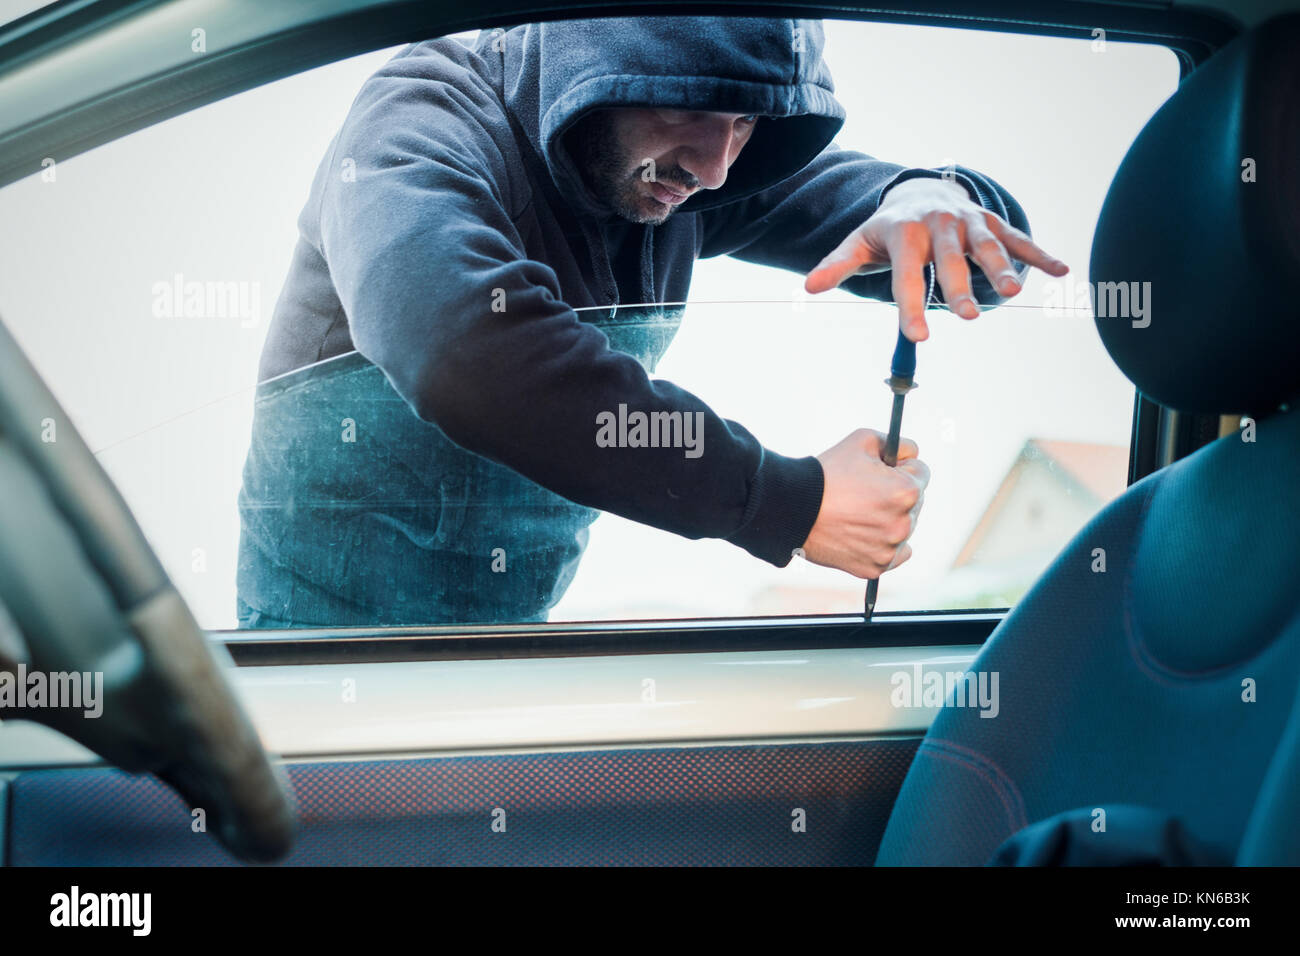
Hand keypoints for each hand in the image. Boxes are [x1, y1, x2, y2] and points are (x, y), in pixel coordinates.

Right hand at [800, 428, 929, 579]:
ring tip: (856, 513)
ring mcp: (890, 548)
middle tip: (863, 492)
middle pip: (914, 502)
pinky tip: (862, 533)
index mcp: (907, 491)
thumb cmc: (826, 472)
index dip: (899, 466)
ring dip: (888, 519)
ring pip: (902, 528)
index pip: (921, 472)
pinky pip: (893, 554)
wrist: (792, 507)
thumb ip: (898, 444)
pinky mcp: (875, 566)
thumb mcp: (863, 439)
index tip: (880, 471)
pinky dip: (882, 545)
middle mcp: (904, 523)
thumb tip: (912, 453)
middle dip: (895, 494)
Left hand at [803, 177, 1069, 341]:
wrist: (920, 191)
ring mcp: (968, 222)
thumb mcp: (859, 244)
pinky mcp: (991, 222)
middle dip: (959, 287)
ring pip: (988, 245)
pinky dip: (1039, 253)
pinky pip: (1018, 238)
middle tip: (967, 317)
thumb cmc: (887, 231)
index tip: (917, 337)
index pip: (906, 276)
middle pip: (950, 261)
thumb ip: (838, 265)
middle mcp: (939, 225)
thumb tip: (808, 286)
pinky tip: (1062, 271)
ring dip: (1002, 267)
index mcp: (905, 234)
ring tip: (1012, 293)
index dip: (911, 306)